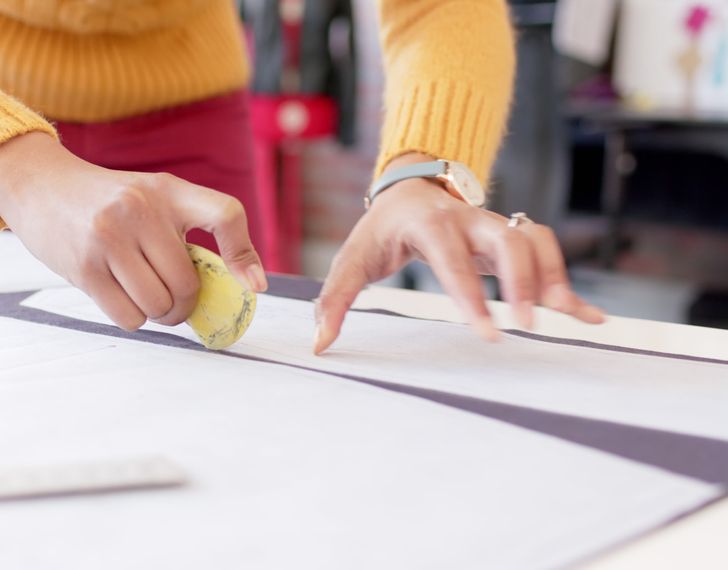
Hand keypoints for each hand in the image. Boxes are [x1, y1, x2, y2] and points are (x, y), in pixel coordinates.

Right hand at [0, 132, 267, 330]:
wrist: (40, 185)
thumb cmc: (107, 201)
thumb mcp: (150, 197)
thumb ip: (184, 231)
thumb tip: (235, 287)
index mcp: (168, 190)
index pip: (224, 214)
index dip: (245, 254)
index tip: (254, 285)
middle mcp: (141, 209)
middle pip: (187, 285)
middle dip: (182, 304)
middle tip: (171, 300)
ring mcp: (109, 237)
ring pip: (158, 306)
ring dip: (156, 314)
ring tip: (142, 295)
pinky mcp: (83, 266)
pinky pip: (128, 316)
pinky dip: (131, 318)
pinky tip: (119, 296)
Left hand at [314, 153, 603, 353]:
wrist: (410, 188)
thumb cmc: (381, 230)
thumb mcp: (352, 259)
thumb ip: (335, 299)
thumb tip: (320, 344)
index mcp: (429, 224)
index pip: (452, 257)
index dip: (473, 294)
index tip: (489, 332)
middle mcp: (469, 220)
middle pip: (508, 238)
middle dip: (523, 279)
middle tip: (527, 324)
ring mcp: (494, 225)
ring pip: (535, 240)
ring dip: (553, 277)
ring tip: (566, 317)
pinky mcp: (510, 237)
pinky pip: (546, 252)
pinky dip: (567, 283)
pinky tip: (586, 316)